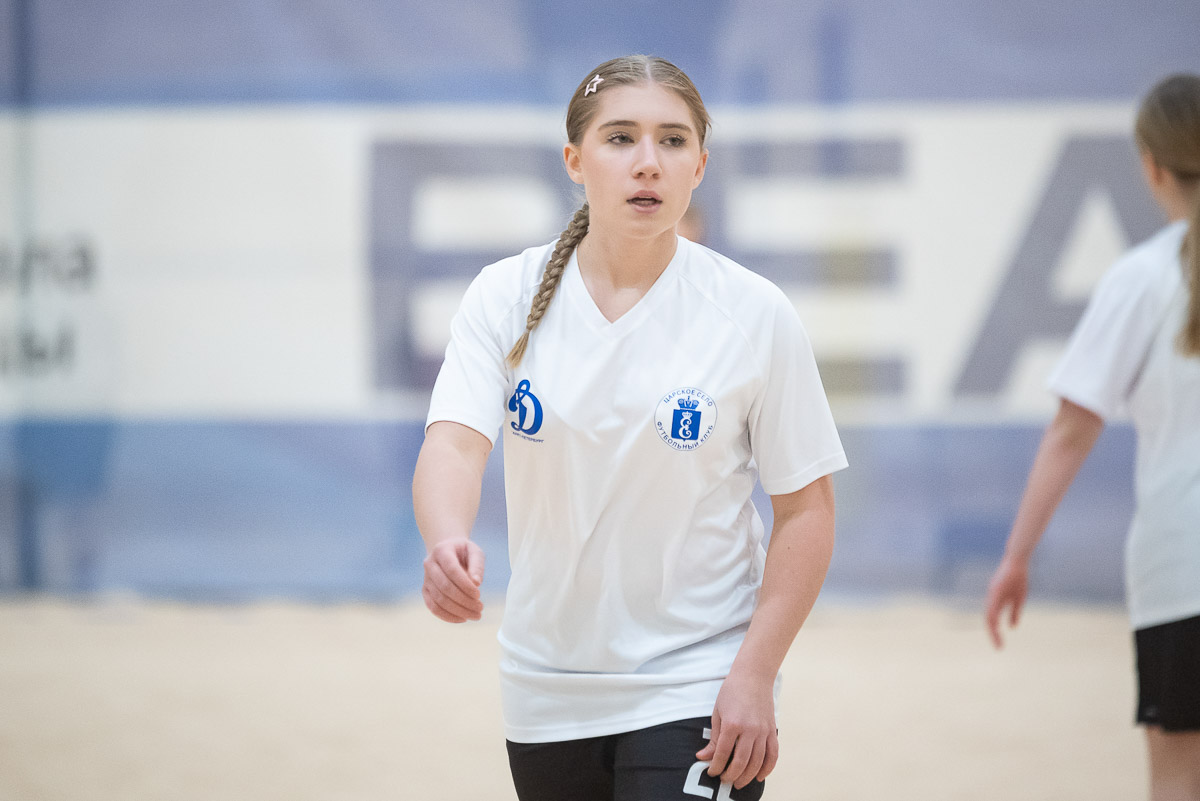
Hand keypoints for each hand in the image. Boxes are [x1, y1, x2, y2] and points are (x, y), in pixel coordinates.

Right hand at [422, 538, 484, 622]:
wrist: (448, 551)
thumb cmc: (464, 552)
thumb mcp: (475, 552)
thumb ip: (477, 565)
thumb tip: (476, 583)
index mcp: (441, 550)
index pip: (451, 570)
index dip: (465, 585)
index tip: (478, 595)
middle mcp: (429, 564)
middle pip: (445, 587)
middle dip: (464, 601)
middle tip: (480, 608)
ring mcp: (426, 578)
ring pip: (439, 599)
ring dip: (458, 611)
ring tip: (475, 615)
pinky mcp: (425, 591)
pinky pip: (433, 607)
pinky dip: (447, 616)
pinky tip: (462, 618)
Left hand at [696, 670, 777, 788]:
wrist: (753, 675)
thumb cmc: (732, 691)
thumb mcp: (717, 713)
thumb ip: (713, 738)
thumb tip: (702, 757)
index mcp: (732, 724)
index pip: (723, 753)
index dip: (716, 766)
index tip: (712, 772)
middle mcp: (749, 729)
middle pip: (741, 761)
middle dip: (731, 775)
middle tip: (724, 781)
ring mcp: (763, 731)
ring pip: (757, 761)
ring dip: (748, 776)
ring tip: (739, 782)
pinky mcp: (772, 730)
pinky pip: (773, 754)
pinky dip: (767, 768)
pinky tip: (759, 776)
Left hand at [985, 556, 1028, 648]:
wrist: (1017, 560)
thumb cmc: (1018, 577)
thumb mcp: (1018, 598)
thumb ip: (1014, 612)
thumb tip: (1012, 627)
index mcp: (996, 601)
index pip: (992, 619)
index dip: (995, 632)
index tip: (1000, 644)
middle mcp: (991, 598)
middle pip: (989, 619)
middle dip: (993, 635)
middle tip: (999, 648)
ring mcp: (992, 593)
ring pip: (989, 614)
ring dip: (992, 629)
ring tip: (997, 640)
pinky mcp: (996, 588)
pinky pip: (993, 604)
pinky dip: (993, 615)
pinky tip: (995, 624)